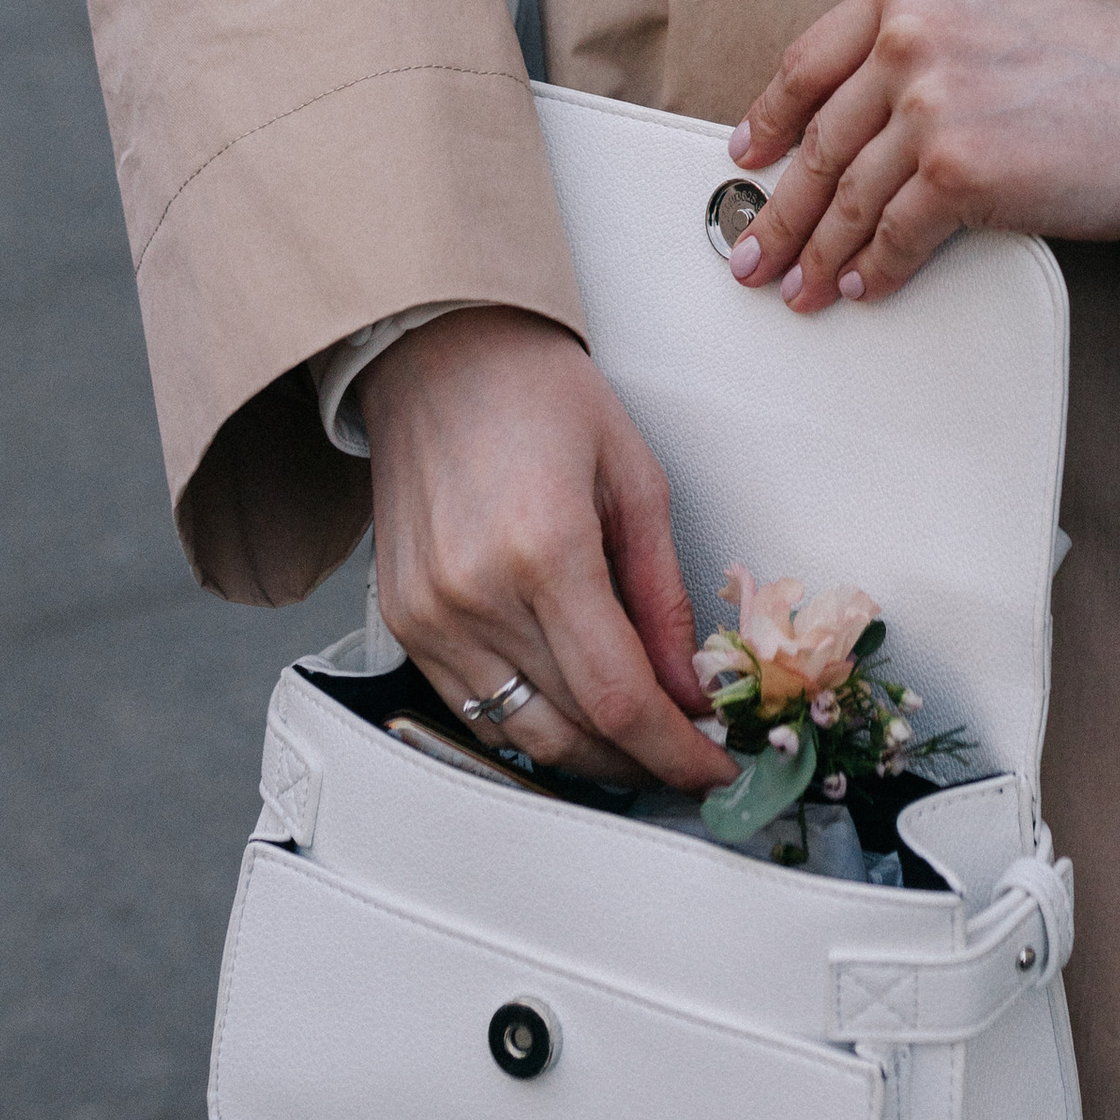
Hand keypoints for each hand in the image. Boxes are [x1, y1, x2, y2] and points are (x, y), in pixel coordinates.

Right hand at [360, 304, 732, 791]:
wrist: (437, 352)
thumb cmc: (536, 391)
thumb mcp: (635, 475)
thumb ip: (664, 594)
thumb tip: (691, 686)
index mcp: (545, 549)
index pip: (620, 698)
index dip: (677, 751)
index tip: (716, 767)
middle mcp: (476, 594)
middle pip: (574, 730)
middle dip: (645, 760)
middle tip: (692, 756)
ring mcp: (429, 616)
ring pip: (523, 734)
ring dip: (591, 756)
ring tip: (642, 741)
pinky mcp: (403, 623)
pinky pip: (474, 708)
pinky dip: (531, 724)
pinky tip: (574, 709)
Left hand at [729, 0, 1119, 314]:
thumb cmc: (1099, 62)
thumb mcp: (987, 13)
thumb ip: (916, 44)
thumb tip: (848, 123)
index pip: (807, 61)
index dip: (768, 120)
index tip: (749, 155)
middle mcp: (910, 35)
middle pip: (819, 139)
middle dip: (777, 208)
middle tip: (750, 247)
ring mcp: (931, 103)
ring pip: (848, 196)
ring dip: (816, 252)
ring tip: (797, 284)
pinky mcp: (959, 170)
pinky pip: (895, 235)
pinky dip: (874, 269)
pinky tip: (863, 284)